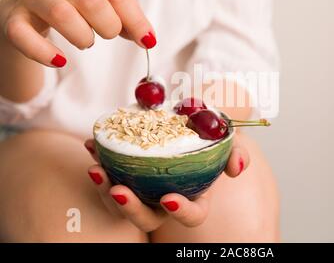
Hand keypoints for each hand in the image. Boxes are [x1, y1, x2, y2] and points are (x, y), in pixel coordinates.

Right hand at [0, 0, 155, 67]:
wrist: (23, 9)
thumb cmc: (72, 6)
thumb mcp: (100, 4)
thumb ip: (125, 18)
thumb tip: (148, 38)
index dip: (135, 19)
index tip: (148, 41)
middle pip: (91, 0)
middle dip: (108, 25)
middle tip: (108, 35)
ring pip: (61, 14)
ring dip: (83, 37)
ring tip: (86, 41)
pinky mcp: (13, 20)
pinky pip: (25, 36)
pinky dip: (45, 53)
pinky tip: (60, 60)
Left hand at [83, 137, 249, 231]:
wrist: (182, 120)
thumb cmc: (204, 133)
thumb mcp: (223, 138)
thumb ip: (235, 151)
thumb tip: (236, 167)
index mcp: (194, 193)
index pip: (193, 215)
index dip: (183, 212)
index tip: (169, 198)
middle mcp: (166, 198)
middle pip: (148, 218)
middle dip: (131, 209)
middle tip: (118, 189)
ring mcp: (143, 189)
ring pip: (121, 202)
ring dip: (105, 187)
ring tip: (96, 167)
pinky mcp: (125, 175)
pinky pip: (108, 177)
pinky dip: (100, 161)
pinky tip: (93, 145)